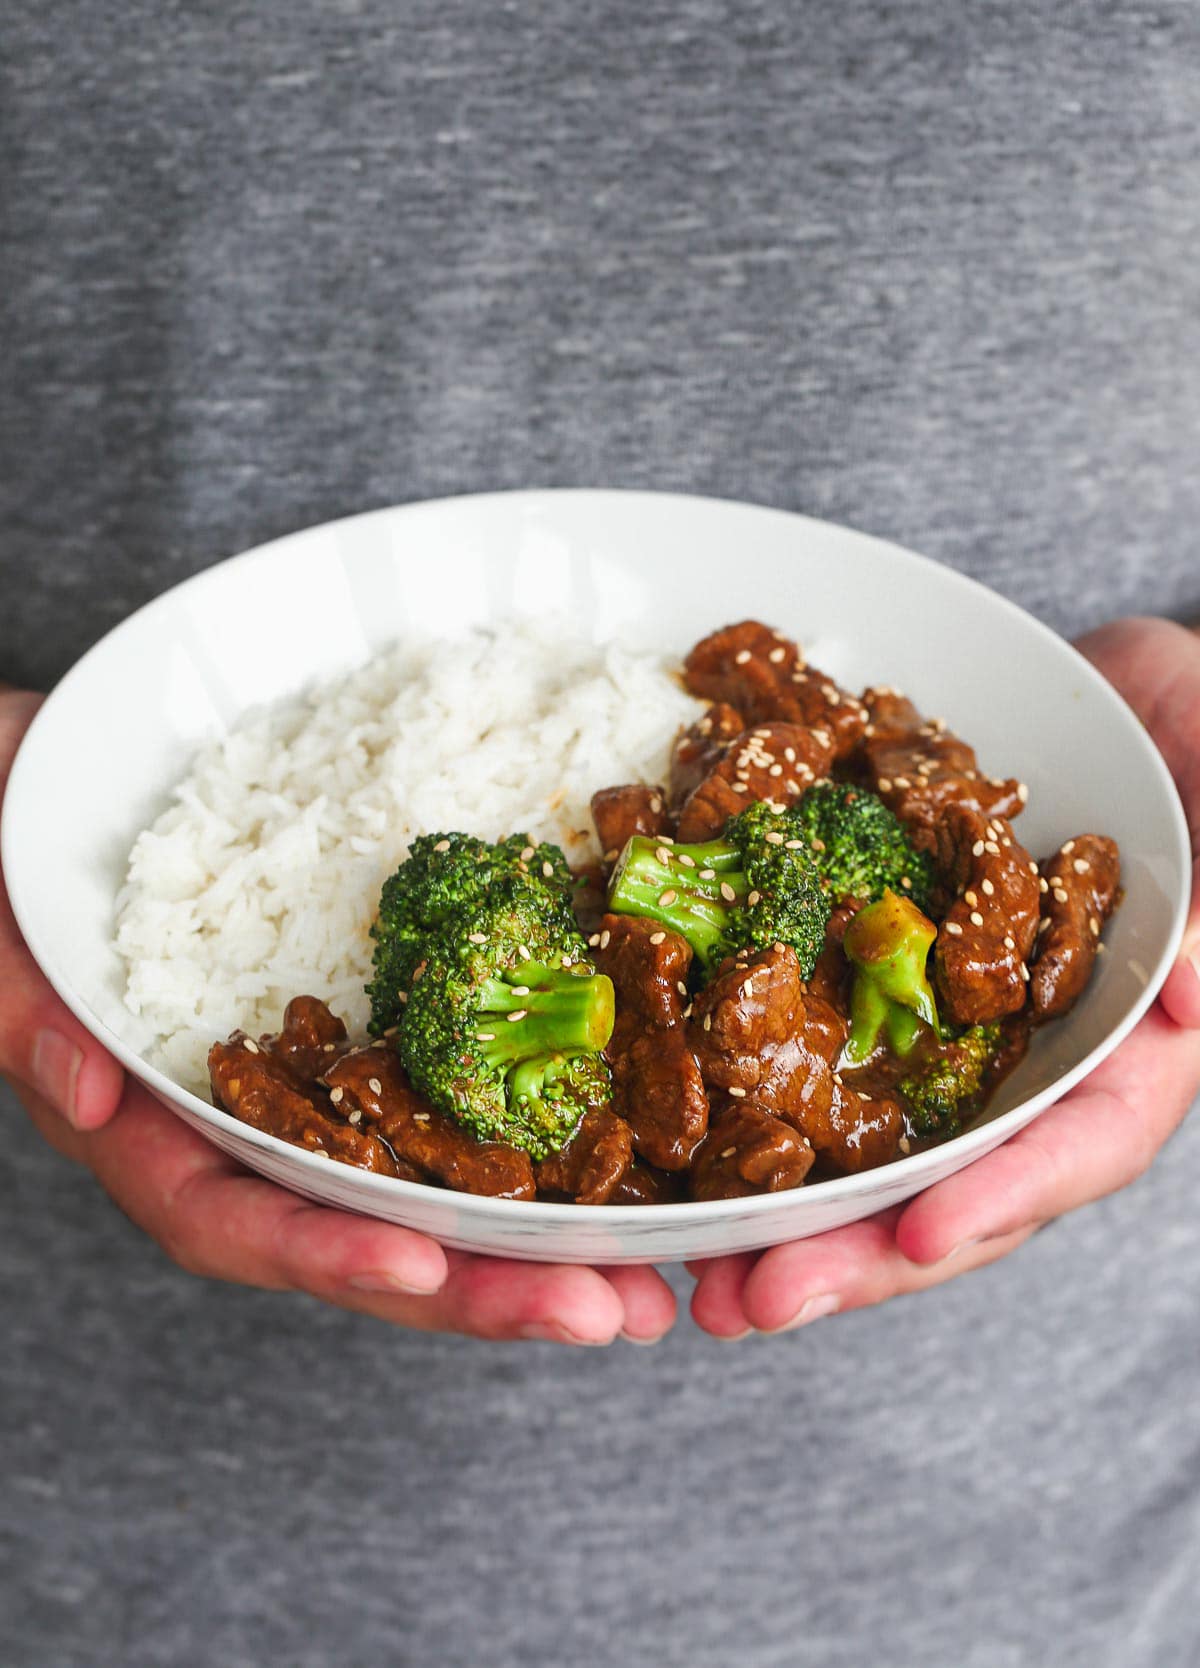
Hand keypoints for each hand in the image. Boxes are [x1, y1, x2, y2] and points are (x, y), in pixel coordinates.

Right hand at [1, 691, 674, 1345]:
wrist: (29, 789)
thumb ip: (23, 1012)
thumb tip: (101, 1098)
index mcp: (146, 1122)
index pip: (229, 1216)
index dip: (326, 1255)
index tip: (425, 1275)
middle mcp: (236, 1123)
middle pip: (356, 1229)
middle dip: (477, 1285)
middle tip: (606, 1313)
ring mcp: (303, 1078)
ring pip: (416, 1176)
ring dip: (526, 1235)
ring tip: (641, 1272)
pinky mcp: (358, 1022)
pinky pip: (440, 1087)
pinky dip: (522, 1125)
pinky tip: (613, 1146)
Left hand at [688, 617, 1199, 1337]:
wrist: (1120, 697)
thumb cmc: (1198, 743)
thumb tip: (1194, 998)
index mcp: (1129, 1046)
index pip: (1079, 1144)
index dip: (1006, 1197)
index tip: (920, 1238)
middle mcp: (1030, 1061)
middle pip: (951, 1181)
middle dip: (855, 1254)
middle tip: (751, 1306)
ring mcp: (948, 1029)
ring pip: (868, 1144)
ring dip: (784, 1218)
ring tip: (695, 1277)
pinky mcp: (876, 981)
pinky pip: (809, 1042)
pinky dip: (745, 1100)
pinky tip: (668, 1148)